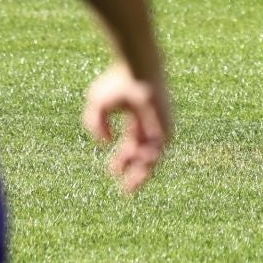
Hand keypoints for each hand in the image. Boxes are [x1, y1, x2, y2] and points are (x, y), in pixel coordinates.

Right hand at [84, 64, 172, 193]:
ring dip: (142, 171)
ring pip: (154, 155)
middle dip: (135, 171)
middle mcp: (151, 121)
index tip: (112, 171)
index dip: (122, 158)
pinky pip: (160, 150)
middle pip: (145, 152)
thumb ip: (95, 124)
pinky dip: (149, 160)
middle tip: (127, 190)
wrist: (137, 72)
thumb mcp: (97, 105)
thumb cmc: (118, 84)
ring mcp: (160, 124)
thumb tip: (105, 142)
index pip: (132, 142)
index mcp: (137, 114)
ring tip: (131, 184)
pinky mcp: (167, 126)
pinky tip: (137, 166)